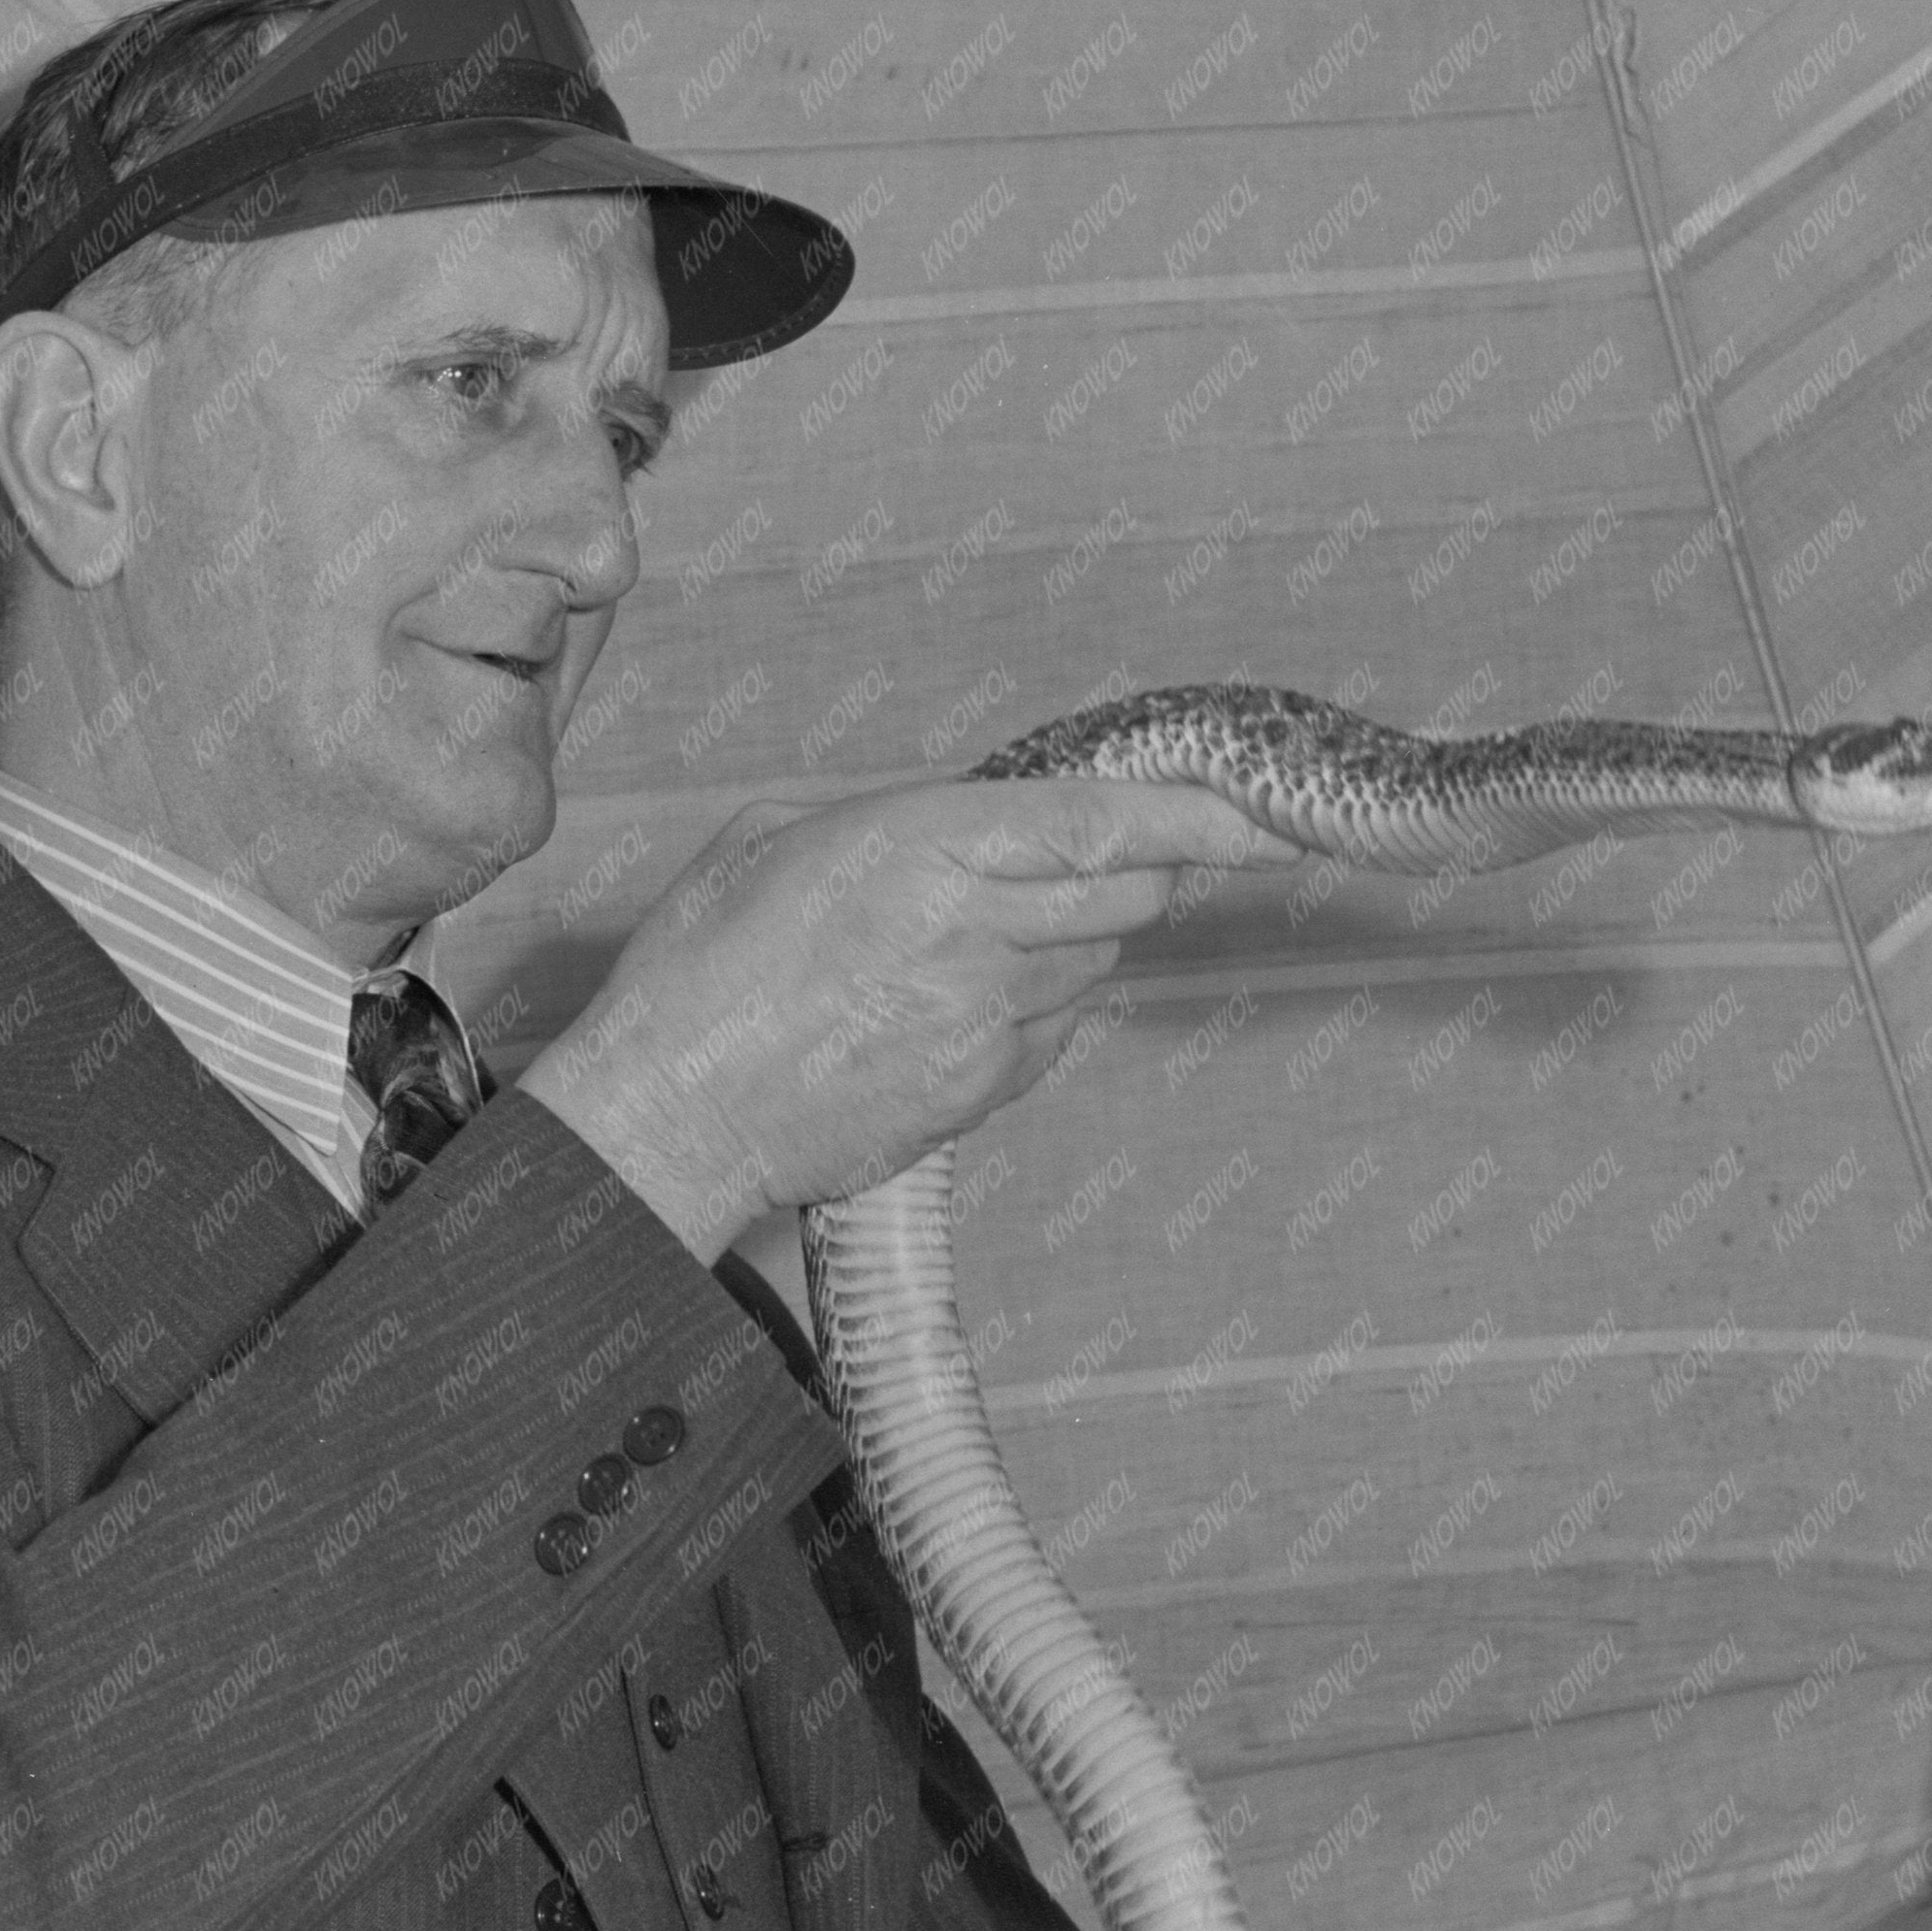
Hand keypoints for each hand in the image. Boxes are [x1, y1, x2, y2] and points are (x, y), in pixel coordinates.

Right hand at [521, 772, 1287, 1260]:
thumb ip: (895, 821)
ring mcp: (981, 1022)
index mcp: (919, 851)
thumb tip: (972, 820)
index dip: (1196, 817)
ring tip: (972, 940)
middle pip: (1125, 894)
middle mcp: (969, 933)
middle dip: (1136, 868)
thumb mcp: (776, 843)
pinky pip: (1049, 1033)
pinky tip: (946, 1007)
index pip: (1100, 827)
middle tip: (1110, 855)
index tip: (1262, 811)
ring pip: (1091, 964)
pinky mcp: (977, 1091)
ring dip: (1067, 939)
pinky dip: (1029, 1009)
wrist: (670, 1119)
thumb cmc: (698, 974)